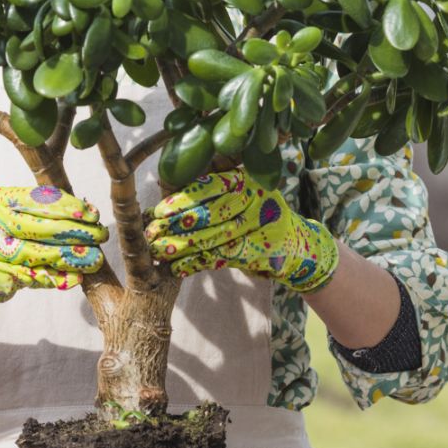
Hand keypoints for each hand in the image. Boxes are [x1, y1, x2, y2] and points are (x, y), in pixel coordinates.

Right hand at [0, 185, 107, 315]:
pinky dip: (58, 279)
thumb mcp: (4, 211)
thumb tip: (85, 211)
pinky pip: (36, 278)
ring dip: (73, 257)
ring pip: (42, 255)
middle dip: (77, 232)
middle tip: (102, 235)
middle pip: (43, 228)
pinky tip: (77, 278)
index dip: (69, 207)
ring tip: (96, 259)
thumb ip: (37, 208)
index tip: (93, 214)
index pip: (38, 200)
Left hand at [143, 168, 338, 293]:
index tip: (158, 211)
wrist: (296, 245)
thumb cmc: (259, 214)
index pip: (210, 188)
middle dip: (176, 226)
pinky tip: (177, 268)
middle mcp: (255, 200)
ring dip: (181, 247)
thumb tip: (165, 185)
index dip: (182, 200)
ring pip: (212, 238)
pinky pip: (220, 258)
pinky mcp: (256, 251)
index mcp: (247, 179)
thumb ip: (214, 184)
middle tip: (151, 234)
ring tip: (158, 252)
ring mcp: (258, 226)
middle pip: (209, 214)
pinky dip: (196, 264)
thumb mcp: (244, 190)